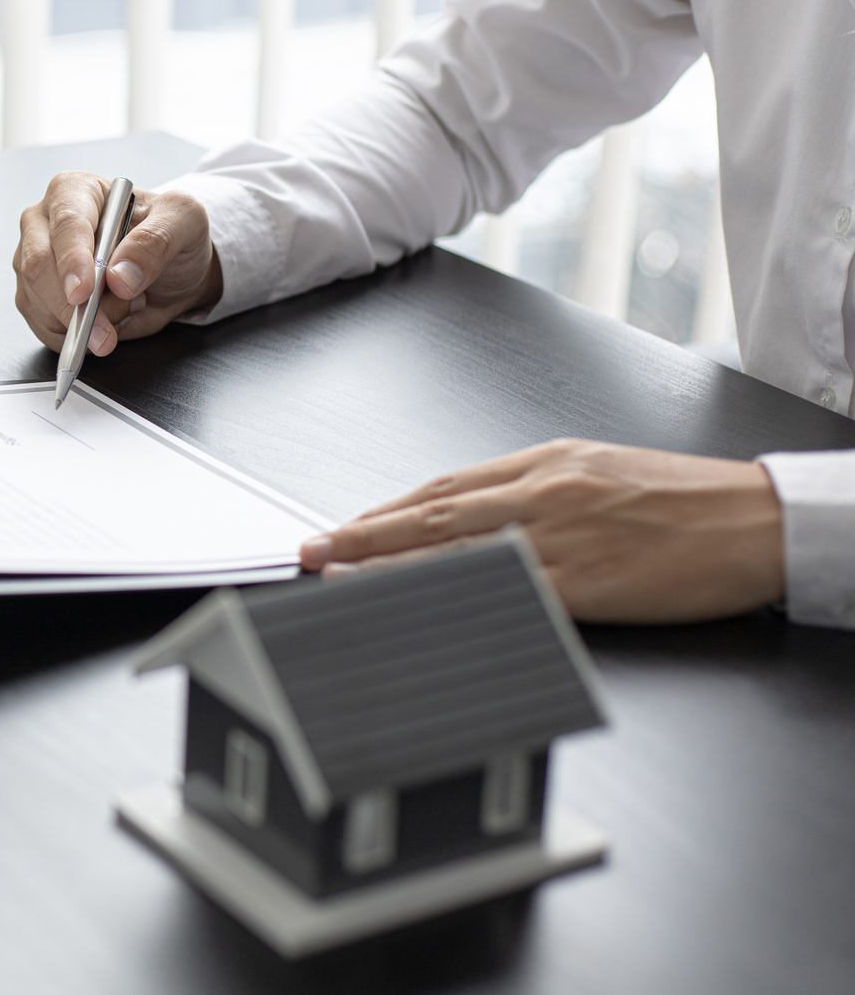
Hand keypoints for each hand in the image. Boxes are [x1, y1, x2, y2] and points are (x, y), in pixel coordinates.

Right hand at [13, 172, 223, 355]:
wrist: (170, 272)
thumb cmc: (171, 235)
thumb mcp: (184, 221)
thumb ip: (156, 240)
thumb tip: (119, 276)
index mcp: (75, 191)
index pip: (66, 224)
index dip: (72, 260)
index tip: (84, 293)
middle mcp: (45, 223)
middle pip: (38, 267)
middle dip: (74, 306)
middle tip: (107, 331)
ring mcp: (35, 262)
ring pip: (40, 304)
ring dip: (85, 322)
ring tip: (126, 306)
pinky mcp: (36, 298)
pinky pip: (45, 328)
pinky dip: (78, 337)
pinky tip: (107, 321)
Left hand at [298, 439, 784, 623]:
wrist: (762, 522)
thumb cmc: (688, 504)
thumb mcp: (601, 475)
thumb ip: (535, 493)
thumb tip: (473, 516)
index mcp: (547, 463)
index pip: (444, 487)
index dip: (384, 511)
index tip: (341, 528)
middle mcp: (545, 491)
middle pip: (432, 515)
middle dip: (362, 535)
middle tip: (310, 551)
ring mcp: (562, 536)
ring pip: (455, 548)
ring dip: (386, 565)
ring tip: (335, 577)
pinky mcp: (586, 580)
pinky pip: (504, 591)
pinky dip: (452, 597)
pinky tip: (417, 607)